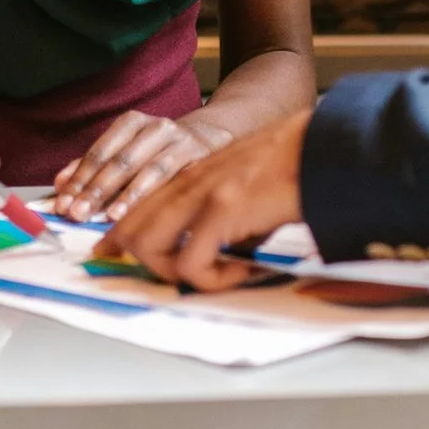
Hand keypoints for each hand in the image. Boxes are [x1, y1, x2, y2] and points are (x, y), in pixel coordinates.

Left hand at [53, 110, 227, 222]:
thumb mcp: (127, 150)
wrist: (213, 137)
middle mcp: (157, 128)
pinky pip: (178, 181)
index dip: (80, 178)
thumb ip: (94, 166)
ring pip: (151, 170)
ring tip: (110, 217)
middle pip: (122, 160)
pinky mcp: (203, 159)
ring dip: (128, 196)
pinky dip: (161, 199)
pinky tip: (150, 214)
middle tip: (77, 214)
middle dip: (97, 190)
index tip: (63, 203)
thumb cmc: (160, 150)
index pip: (100, 152)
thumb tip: (60, 183)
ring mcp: (182, 142)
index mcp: (133, 123)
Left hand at [104, 109, 309, 289]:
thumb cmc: (289, 171)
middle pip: (134, 230)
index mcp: (190, 174)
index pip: (137, 205)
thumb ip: (216, 213)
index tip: (109, 253)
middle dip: (139, 262)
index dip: (119, 233)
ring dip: (176, 273)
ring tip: (214, 276)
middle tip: (172, 279)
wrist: (319, 148)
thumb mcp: (239, 187)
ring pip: (150, 247)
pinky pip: (191, 264)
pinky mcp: (223, 209)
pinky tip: (240, 271)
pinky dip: (211, 280)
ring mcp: (202, 194)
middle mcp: (187, 182)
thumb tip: (210, 255)